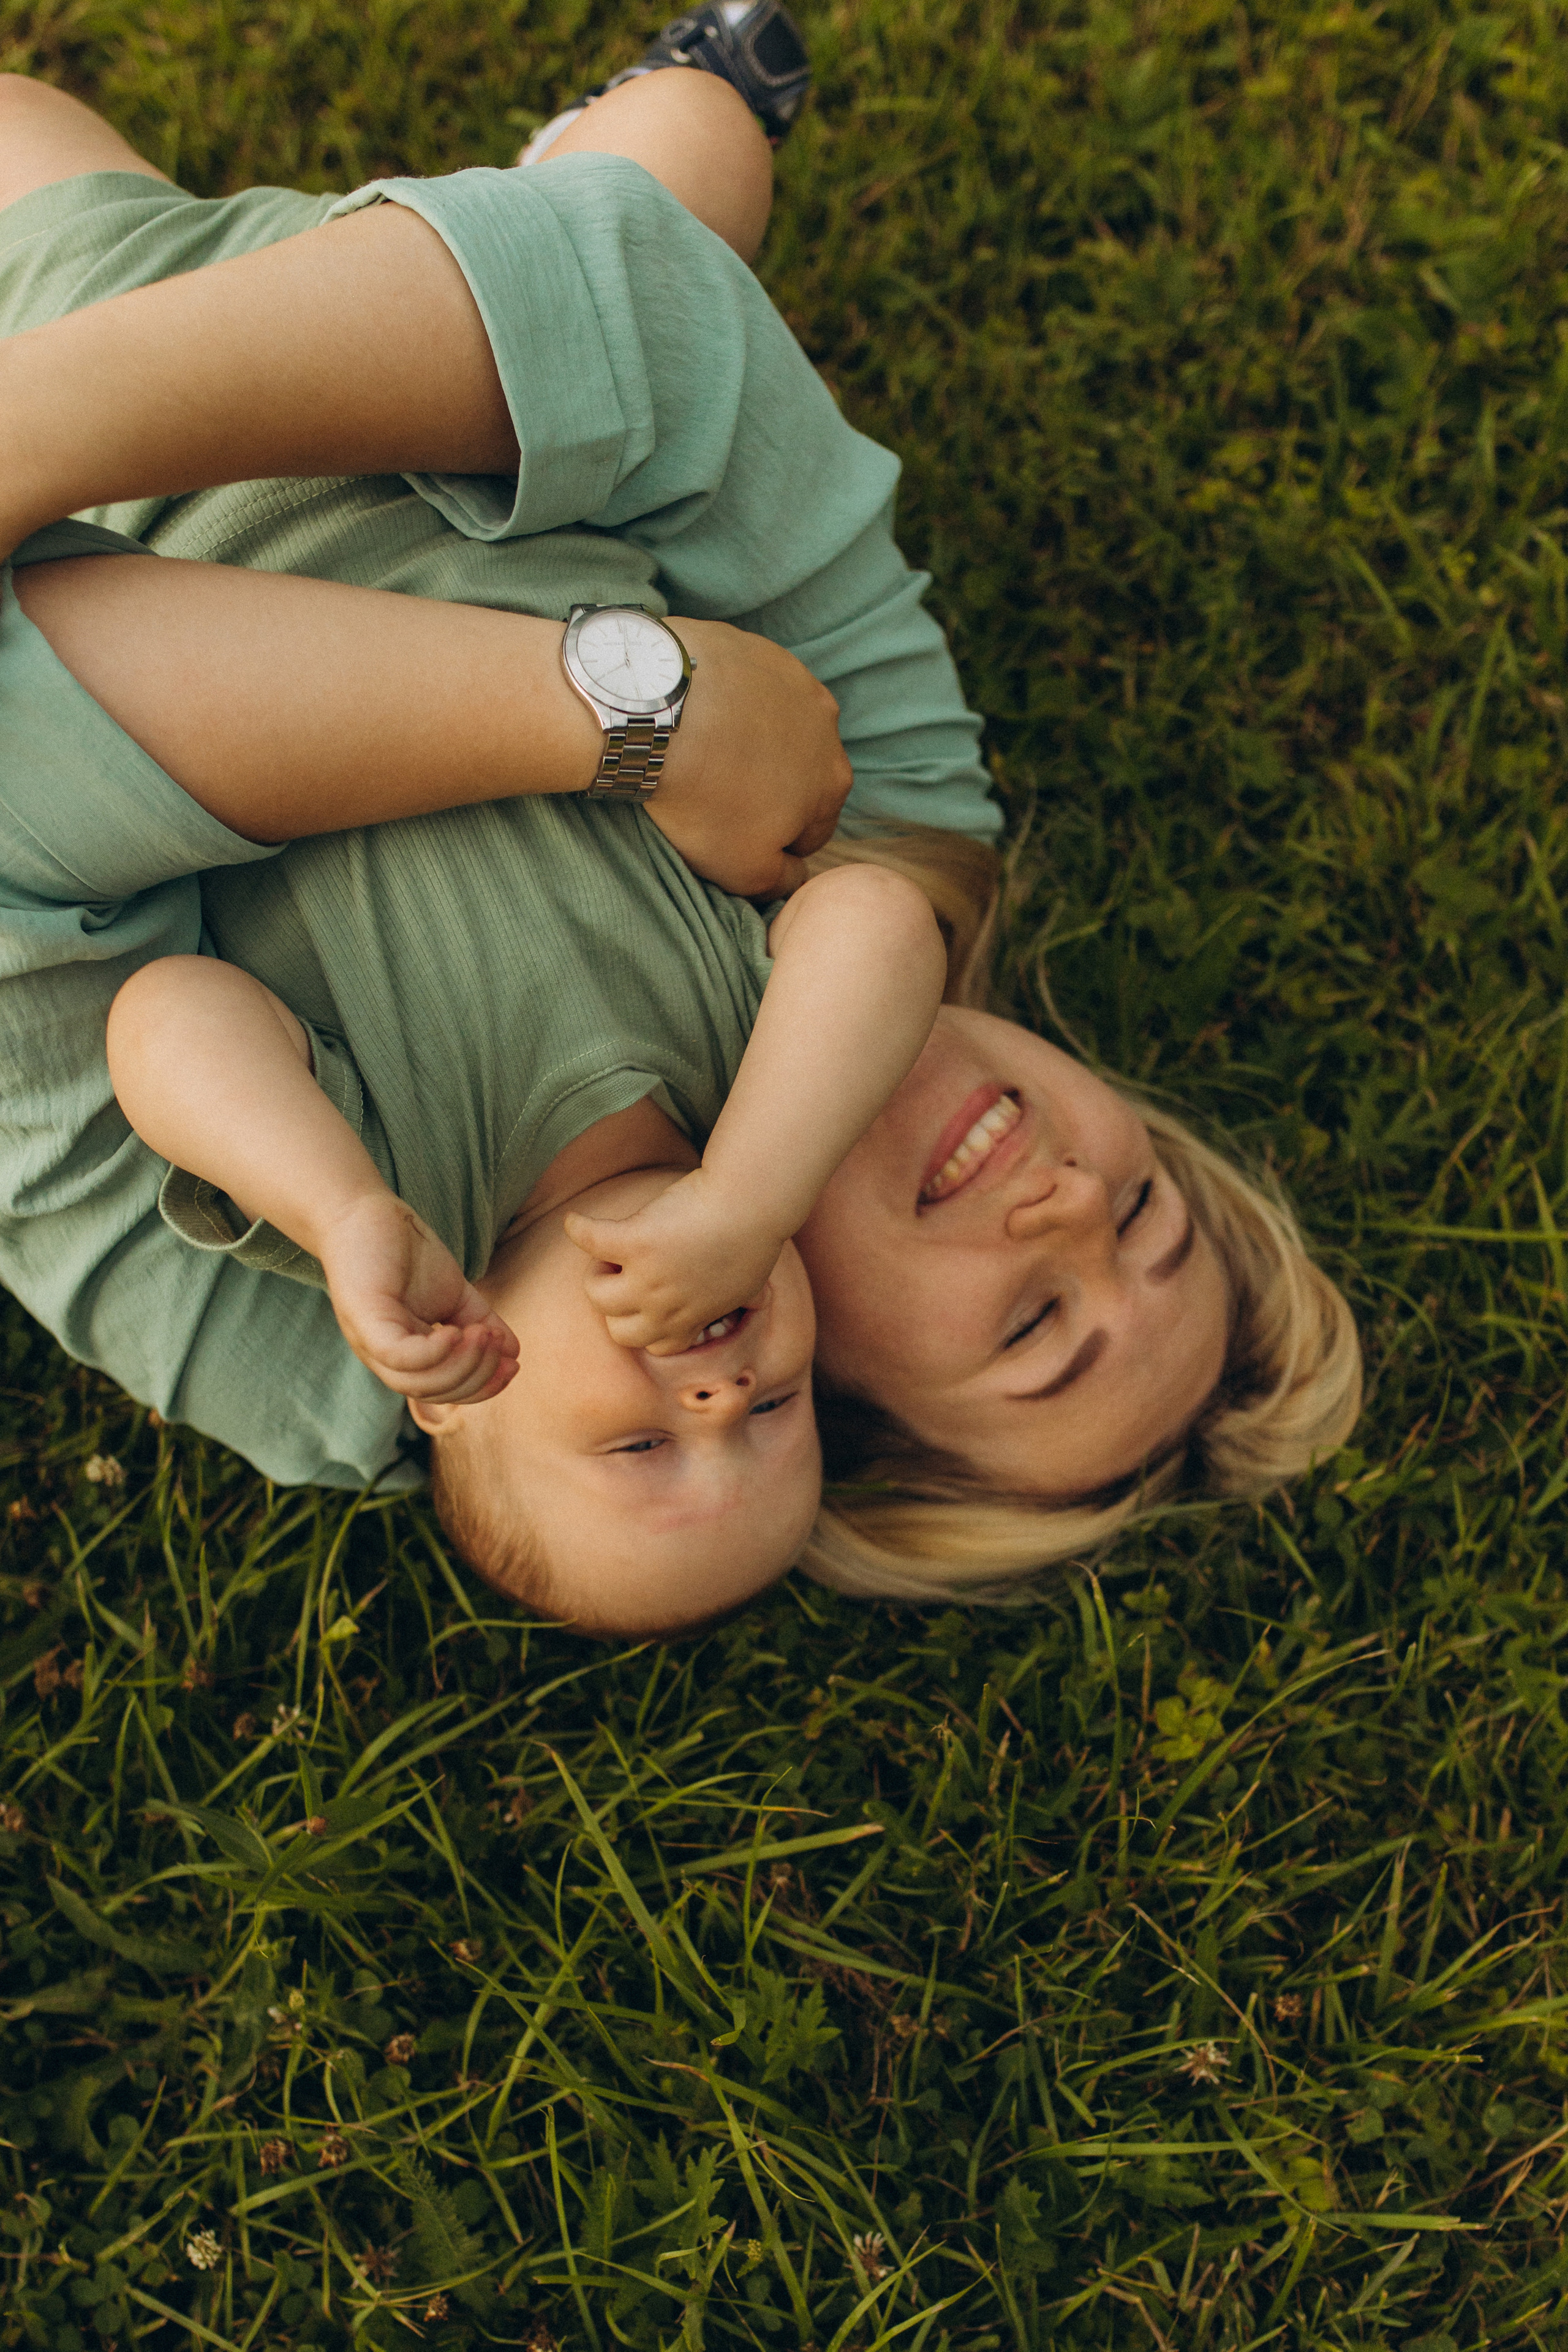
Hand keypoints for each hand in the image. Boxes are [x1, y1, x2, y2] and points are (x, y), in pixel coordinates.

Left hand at [315, 1192, 519, 1401]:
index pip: (445, 1392)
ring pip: (416, 1383)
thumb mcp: (453, 1293)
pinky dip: (434, 1354)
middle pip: (433, 1393)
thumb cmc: (404, 1250)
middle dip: (477, 1377)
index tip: (514, 1364)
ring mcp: (370, 1339)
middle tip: (499, 1344)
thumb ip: (482, 1321)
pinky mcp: (364, 1318)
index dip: (483, 1387)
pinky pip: (399, 1356)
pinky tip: (456, 1331)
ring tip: (484, 1335)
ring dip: (461, 1366)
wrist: (361, 1208)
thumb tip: (513, 1351)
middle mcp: (383, 1356)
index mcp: (405, 1356)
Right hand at [564, 1169, 783, 1352]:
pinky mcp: (633, 1242)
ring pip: (597, 1294)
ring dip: (598, 1272)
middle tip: (626, 1274)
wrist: (751, 1204)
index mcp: (690, 1320)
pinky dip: (578, 1227)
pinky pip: (588, 1239)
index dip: (648, 1322)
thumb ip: (744, 1299)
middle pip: (618, 1330)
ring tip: (608, 1252)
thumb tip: (760, 1304)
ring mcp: (646, 1277)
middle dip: (618, 1307)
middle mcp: (664, 1308)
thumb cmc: (754, 1238)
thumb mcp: (751, 1283)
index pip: (653, 1345)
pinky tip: (576, 1221)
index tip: (651, 1298)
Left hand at [644, 619, 852, 898]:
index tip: (732, 834)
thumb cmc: (701, 796)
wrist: (653, 713)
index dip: (772, 841)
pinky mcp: (755, 647)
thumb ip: (781, 881)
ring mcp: (793, 679)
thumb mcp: (742, 868)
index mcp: (834, 782)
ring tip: (704, 752)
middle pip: (800, 772)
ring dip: (753, 742)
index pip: (813, 829)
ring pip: (778, 727)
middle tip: (715, 794)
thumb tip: (795, 874)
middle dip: (767, 787)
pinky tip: (696, 715)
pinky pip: (750, 687)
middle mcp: (828, 725)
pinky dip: (731, 703)